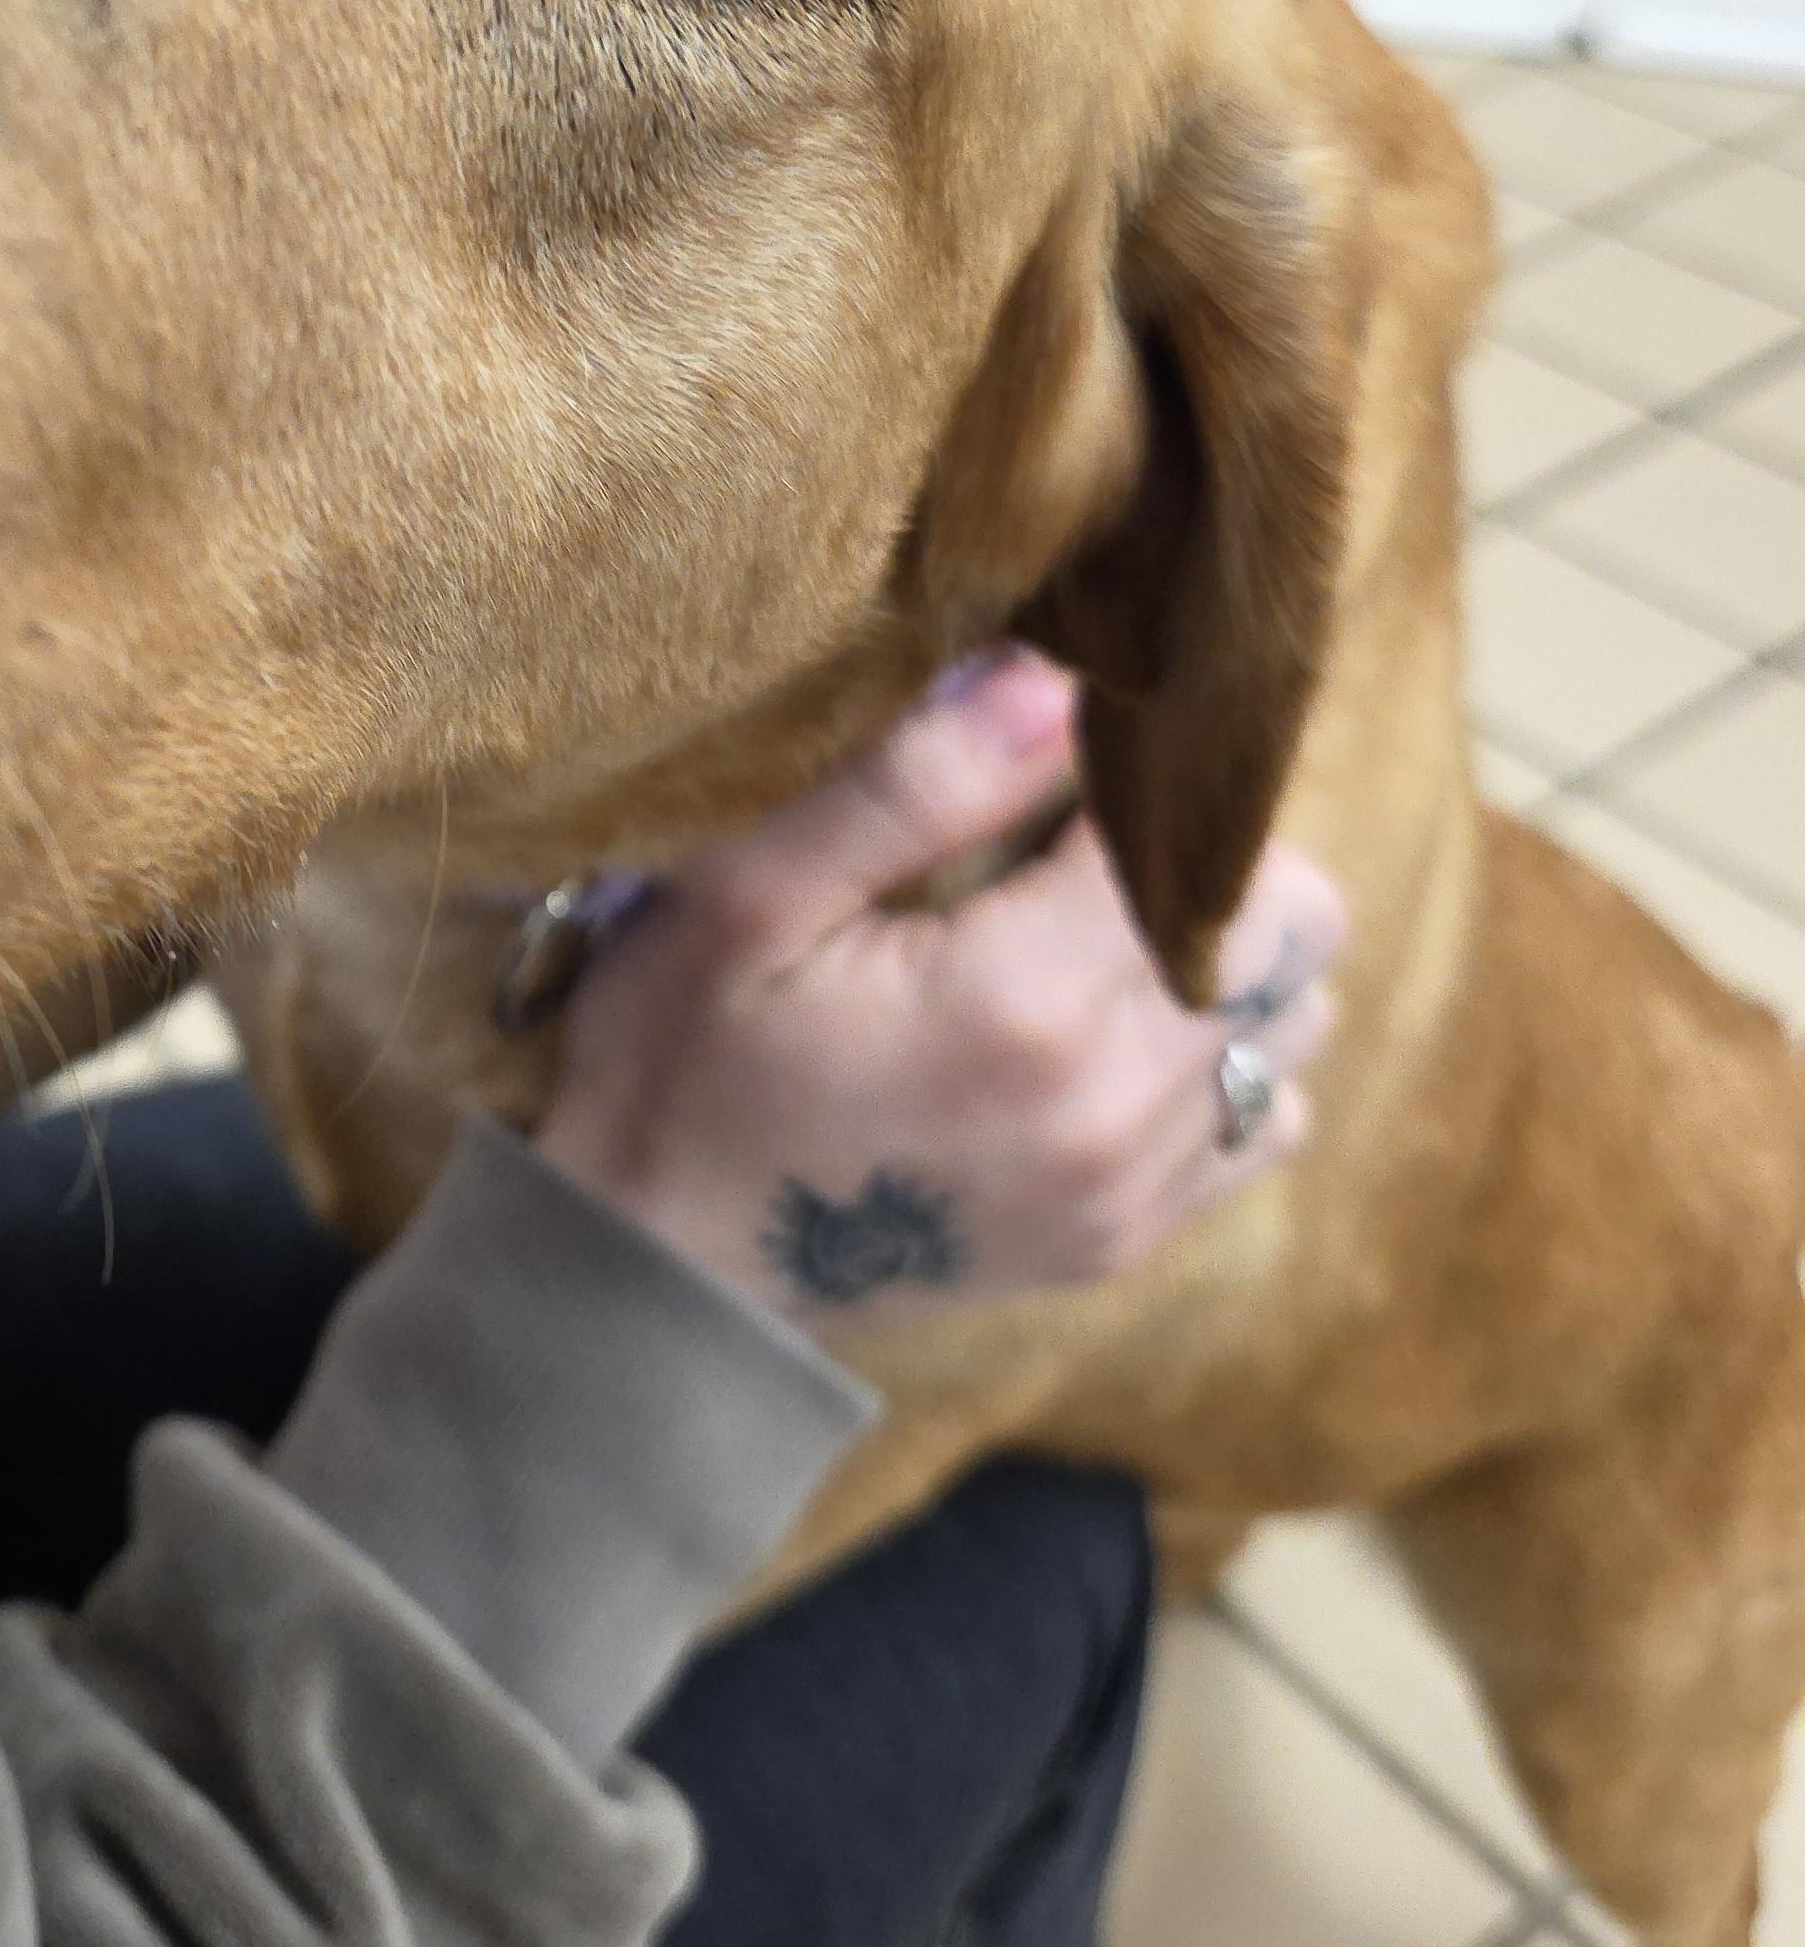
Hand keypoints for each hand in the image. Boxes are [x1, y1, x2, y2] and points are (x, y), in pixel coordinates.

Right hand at [532, 648, 1343, 1333]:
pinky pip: (1260, 1121)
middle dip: (1202, 857)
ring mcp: (1131, 1188)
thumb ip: (912, 784)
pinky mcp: (1125, 1239)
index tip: (1053, 761)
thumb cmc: (680, 1053)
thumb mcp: (747, 893)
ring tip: (1088, 934)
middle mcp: (1114, 1104)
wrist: (655, 1266)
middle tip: (1070, 843)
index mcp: (1026, 1000)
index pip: (1208, 843)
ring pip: (1291, 1020)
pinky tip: (1102, 1031)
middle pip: (1290, 926)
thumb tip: (1053, 681)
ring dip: (1219, 955)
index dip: (1143, 774)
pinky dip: (1213, 1058)